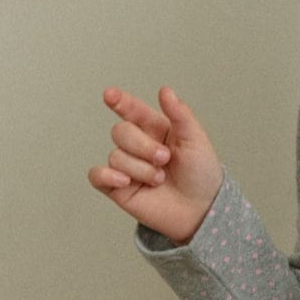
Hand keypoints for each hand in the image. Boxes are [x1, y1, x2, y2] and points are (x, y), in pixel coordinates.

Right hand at [87, 85, 223, 244]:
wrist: (201, 209)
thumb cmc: (201, 174)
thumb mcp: (196, 140)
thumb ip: (180, 114)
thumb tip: (165, 90)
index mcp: (156, 128)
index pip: (132, 110)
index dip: (120, 101)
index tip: (110, 95)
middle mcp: (138, 145)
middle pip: (121, 132)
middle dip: (142, 146)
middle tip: (164, 159)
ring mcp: (127, 166)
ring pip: (116, 156)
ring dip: (140, 168)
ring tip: (159, 179)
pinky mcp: (117, 188)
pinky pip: (97, 175)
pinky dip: (107, 176)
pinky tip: (125, 181)